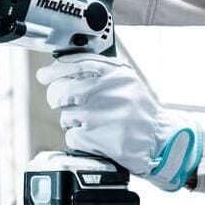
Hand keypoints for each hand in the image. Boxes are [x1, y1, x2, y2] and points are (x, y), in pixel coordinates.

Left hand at [37, 53, 201, 190]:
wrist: (161, 140)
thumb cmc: (138, 109)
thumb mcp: (124, 80)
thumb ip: (96, 71)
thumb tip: (58, 66)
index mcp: (113, 74)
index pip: (73, 65)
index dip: (53, 70)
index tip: (43, 76)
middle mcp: (106, 92)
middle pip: (61, 91)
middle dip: (57, 98)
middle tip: (63, 102)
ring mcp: (100, 115)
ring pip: (65, 115)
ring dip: (72, 120)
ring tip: (91, 121)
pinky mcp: (97, 138)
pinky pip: (71, 135)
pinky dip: (78, 137)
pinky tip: (94, 135)